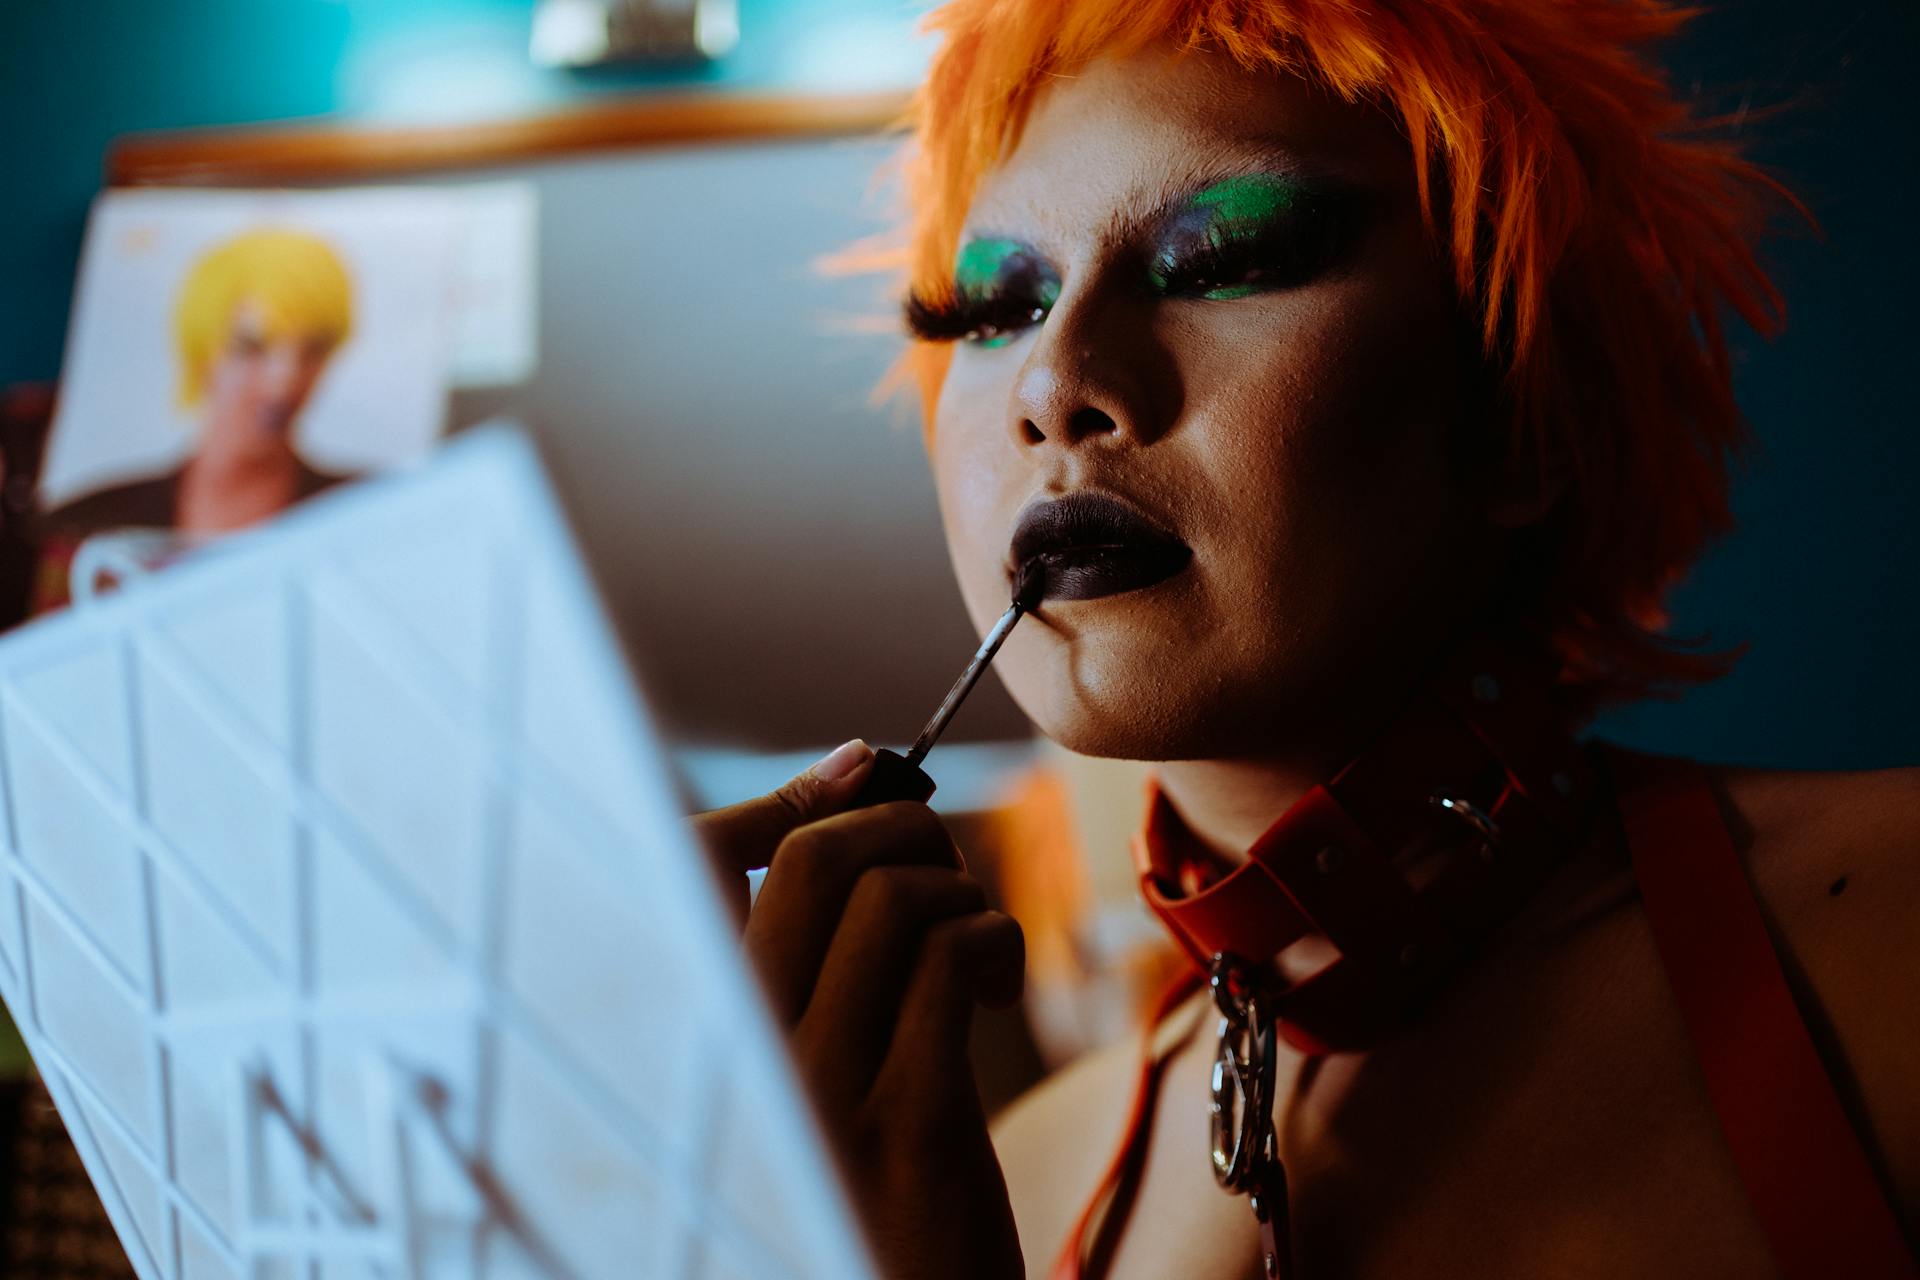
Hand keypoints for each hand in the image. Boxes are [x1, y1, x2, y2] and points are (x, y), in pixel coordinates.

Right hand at [692, 740, 1026, 1279]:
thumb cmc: (855, 1177)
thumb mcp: (798, 1066)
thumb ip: (799, 955)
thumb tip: (850, 780)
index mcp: (701, 1034)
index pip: (701, 857)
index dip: (794, 793)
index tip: (867, 767)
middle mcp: (737, 1060)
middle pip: (811, 858)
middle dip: (902, 826)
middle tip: (942, 871)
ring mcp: (814, 1096)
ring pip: (892, 897)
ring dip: (960, 894)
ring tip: (975, 949)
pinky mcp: (905, 1126)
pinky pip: (948, 961)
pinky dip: (992, 944)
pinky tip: (997, 990)